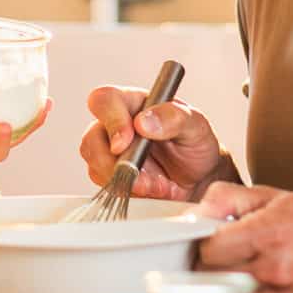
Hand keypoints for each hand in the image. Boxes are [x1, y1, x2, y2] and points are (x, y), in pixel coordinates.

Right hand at [79, 84, 233, 200]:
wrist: (201, 177)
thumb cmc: (195, 144)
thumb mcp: (195, 125)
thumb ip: (173, 117)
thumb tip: (144, 121)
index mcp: (133, 103)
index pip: (106, 100)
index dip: (111, 120)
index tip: (126, 141)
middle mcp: (116, 125)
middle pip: (91, 138)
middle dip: (113, 162)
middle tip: (139, 174)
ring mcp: (111, 152)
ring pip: (95, 164)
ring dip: (124, 179)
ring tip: (154, 184)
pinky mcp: (112, 176)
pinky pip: (106, 185)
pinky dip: (129, 191)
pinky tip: (151, 189)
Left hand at [195, 183, 292, 292]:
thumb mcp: (277, 196)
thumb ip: (231, 197)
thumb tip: (199, 211)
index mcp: (269, 234)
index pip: (210, 248)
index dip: (203, 241)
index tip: (210, 237)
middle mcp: (273, 269)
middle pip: (213, 275)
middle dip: (210, 261)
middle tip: (221, 250)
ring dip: (224, 281)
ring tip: (239, 264)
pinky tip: (257, 280)